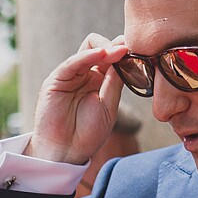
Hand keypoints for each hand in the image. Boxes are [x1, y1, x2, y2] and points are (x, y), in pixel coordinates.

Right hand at [28, 34, 125, 164]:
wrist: (65, 152)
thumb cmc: (87, 134)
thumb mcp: (108, 106)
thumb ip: (115, 82)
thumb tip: (127, 58)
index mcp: (99, 80)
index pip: (112, 57)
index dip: (125, 53)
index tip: (142, 52)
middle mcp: (85, 74)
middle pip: (100, 46)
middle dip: (116, 45)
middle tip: (130, 49)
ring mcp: (71, 75)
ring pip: (87, 48)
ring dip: (106, 47)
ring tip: (120, 51)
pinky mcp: (56, 79)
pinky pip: (73, 62)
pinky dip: (88, 55)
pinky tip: (102, 54)